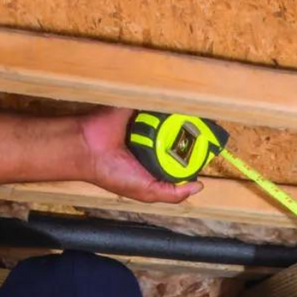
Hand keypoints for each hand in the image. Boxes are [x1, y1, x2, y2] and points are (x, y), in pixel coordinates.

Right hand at [76, 107, 204, 204]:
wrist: (88, 149)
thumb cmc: (112, 173)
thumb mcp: (146, 192)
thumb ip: (172, 194)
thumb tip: (198, 188)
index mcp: (152, 163)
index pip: (178, 160)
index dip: (192, 157)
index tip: (208, 152)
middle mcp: (151, 144)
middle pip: (177, 138)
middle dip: (190, 136)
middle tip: (208, 130)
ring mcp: (145, 125)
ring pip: (170, 119)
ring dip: (181, 117)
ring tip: (200, 114)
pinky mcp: (138, 108)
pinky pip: (156, 103)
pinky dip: (166, 102)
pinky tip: (180, 102)